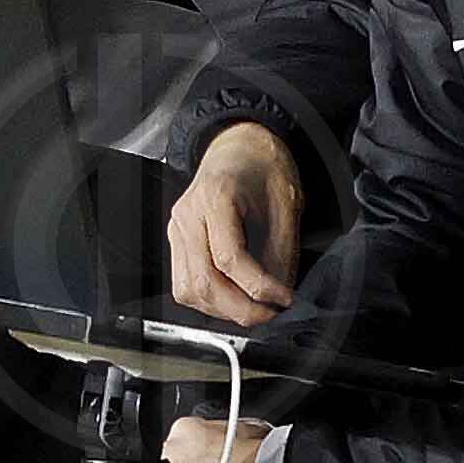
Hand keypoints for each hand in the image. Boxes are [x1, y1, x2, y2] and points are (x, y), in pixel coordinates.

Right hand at [165, 123, 301, 325]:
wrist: (241, 148)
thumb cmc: (263, 167)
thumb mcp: (286, 204)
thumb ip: (282, 252)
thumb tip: (279, 296)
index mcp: (216, 196)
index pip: (230, 258)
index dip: (259, 287)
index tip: (283, 299)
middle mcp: (188, 214)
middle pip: (205, 281)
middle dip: (240, 309)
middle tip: (269, 314)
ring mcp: (177, 229)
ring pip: (190, 290)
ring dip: (223, 310)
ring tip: (253, 309)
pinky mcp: (177, 242)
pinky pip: (185, 284)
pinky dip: (209, 301)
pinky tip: (233, 298)